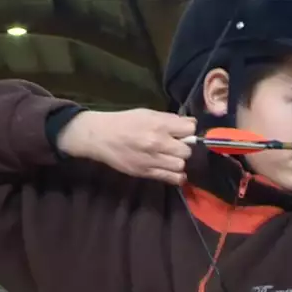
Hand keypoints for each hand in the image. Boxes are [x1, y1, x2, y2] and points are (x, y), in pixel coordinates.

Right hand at [57, 108, 195, 184]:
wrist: (100, 137)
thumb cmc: (124, 122)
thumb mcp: (148, 114)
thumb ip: (170, 119)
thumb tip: (192, 123)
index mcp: (159, 125)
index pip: (190, 130)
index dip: (189, 131)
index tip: (183, 132)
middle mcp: (158, 143)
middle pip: (187, 150)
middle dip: (184, 147)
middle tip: (175, 145)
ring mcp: (152, 160)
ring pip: (180, 165)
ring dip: (178, 161)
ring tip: (170, 157)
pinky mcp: (146, 172)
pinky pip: (171, 178)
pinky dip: (177, 176)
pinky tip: (174, 171)